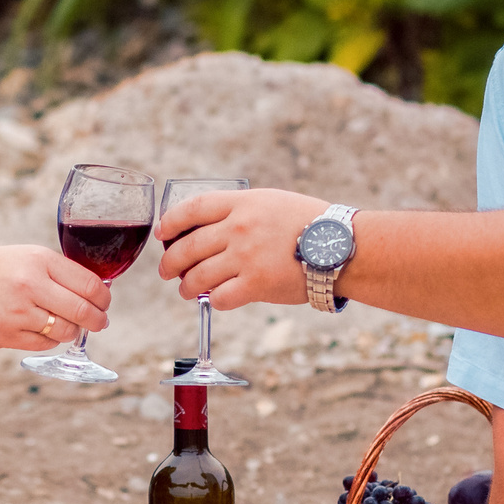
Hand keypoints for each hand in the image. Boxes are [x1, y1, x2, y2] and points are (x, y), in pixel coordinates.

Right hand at [0, 245, 109, 351]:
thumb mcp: (24, 257)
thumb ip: (57, 272)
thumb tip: (97, 293)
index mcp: (38, 260)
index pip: (89, 284)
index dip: (104, 298)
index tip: (104, 303)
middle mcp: (29, 285)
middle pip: (82, 311)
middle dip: (98, 320)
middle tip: (100, 322)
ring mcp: (16, 313)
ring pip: (64, 331)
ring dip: (72, 331)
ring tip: (67, 326)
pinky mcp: (3, 336)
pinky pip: (42, 344)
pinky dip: (49, 340)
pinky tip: (41, 330)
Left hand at [155, 188, 328, 309]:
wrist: (341, 246)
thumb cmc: (312, 223)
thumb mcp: (273, 202)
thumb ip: (243, 210)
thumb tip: (215, 225)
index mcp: (242, 203)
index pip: (192, 209)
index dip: (171, 222)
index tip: (162, 233)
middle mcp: (238, 229)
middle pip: (188, 247)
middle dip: (170, 262)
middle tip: (166, 271)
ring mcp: (245, 257)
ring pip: (198, 276)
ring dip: (186, 287)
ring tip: (185, 291)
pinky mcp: (256, 284)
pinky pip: (220, 298)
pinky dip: (214, 301)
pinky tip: (216, 300)